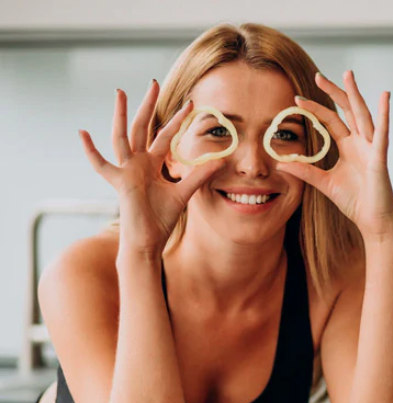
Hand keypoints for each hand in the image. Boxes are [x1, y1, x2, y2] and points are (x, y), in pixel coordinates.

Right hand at [79, 81, 224, 257]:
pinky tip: (83, 133)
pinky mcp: (119, 182)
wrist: (148, 240)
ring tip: (120, 92)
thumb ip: (199, 176)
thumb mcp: (184, 193)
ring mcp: (126, 170)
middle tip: (153, 83)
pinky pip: (102, 165)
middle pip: (142, 127)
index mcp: (152, 163)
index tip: (190, 103)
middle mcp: (137, 163)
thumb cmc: (161, 218)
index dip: (176, 120)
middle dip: (148, 106)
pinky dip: (91, 151)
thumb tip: (221, 161)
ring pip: (123, 136)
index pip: (164, 135)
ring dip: (121, 114)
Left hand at [276, 71, 392, 242]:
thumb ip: (305, 171)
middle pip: (347, 110)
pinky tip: (384, 97)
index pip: (331, 121)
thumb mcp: (324, 183)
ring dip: (355, 94)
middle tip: (318, 76)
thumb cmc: (355, 202)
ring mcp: (372, 148)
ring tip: (348, 75)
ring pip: (362, 115)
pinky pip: (382, 133)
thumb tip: (280, 162)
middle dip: (334, 92)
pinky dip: (384, 114)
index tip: (297, 100)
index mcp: (349, 147)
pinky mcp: (379, 157)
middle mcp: (361, 143)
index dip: (315, 109)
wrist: (372, 221)